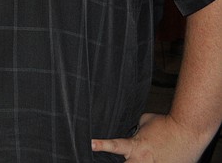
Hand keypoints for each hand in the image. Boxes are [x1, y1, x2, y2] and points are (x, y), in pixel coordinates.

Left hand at [91, 112, 207, 161]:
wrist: (188, 130)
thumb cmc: (166, 124)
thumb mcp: (144, 122)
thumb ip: (135, 129)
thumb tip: (131, 130)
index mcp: (135, 146)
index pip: (114, 146)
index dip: (101, 145)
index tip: (91, 144)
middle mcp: (143, 160)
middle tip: (110, 160)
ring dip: (140, 161)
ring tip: (147, 152)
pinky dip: (157, 161)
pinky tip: (161, 155)